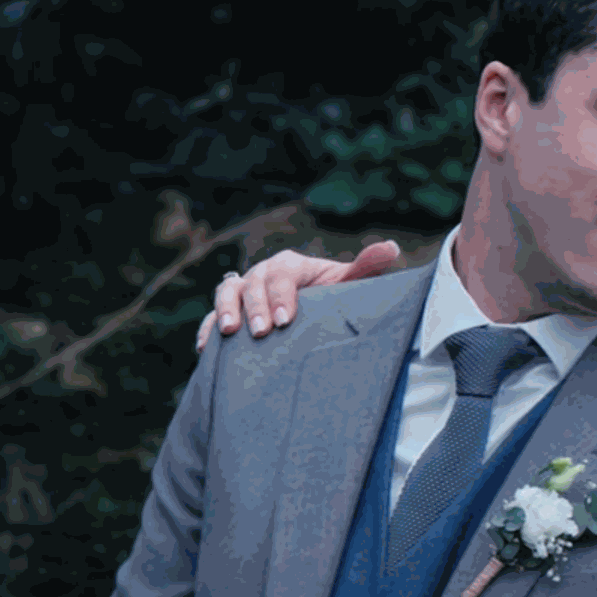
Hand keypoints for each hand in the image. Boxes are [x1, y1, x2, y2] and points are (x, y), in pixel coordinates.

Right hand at [195, 240, 398, 351]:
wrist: (311, 314)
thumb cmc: (331, 297)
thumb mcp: (347, 284)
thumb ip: (365, 268)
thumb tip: (391, 248)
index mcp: (291, 266)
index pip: (282, 274)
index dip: (281, 295)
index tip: (285, 320)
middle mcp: (263, 274)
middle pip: (253, 284)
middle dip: (256, 308)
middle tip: (262, 333)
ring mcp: (243, 292)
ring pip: (227, 293)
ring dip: (225, 311)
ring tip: (230, 333)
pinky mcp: (229, 312)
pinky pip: (211, 317)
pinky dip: (206, 328)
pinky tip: (205, 347)